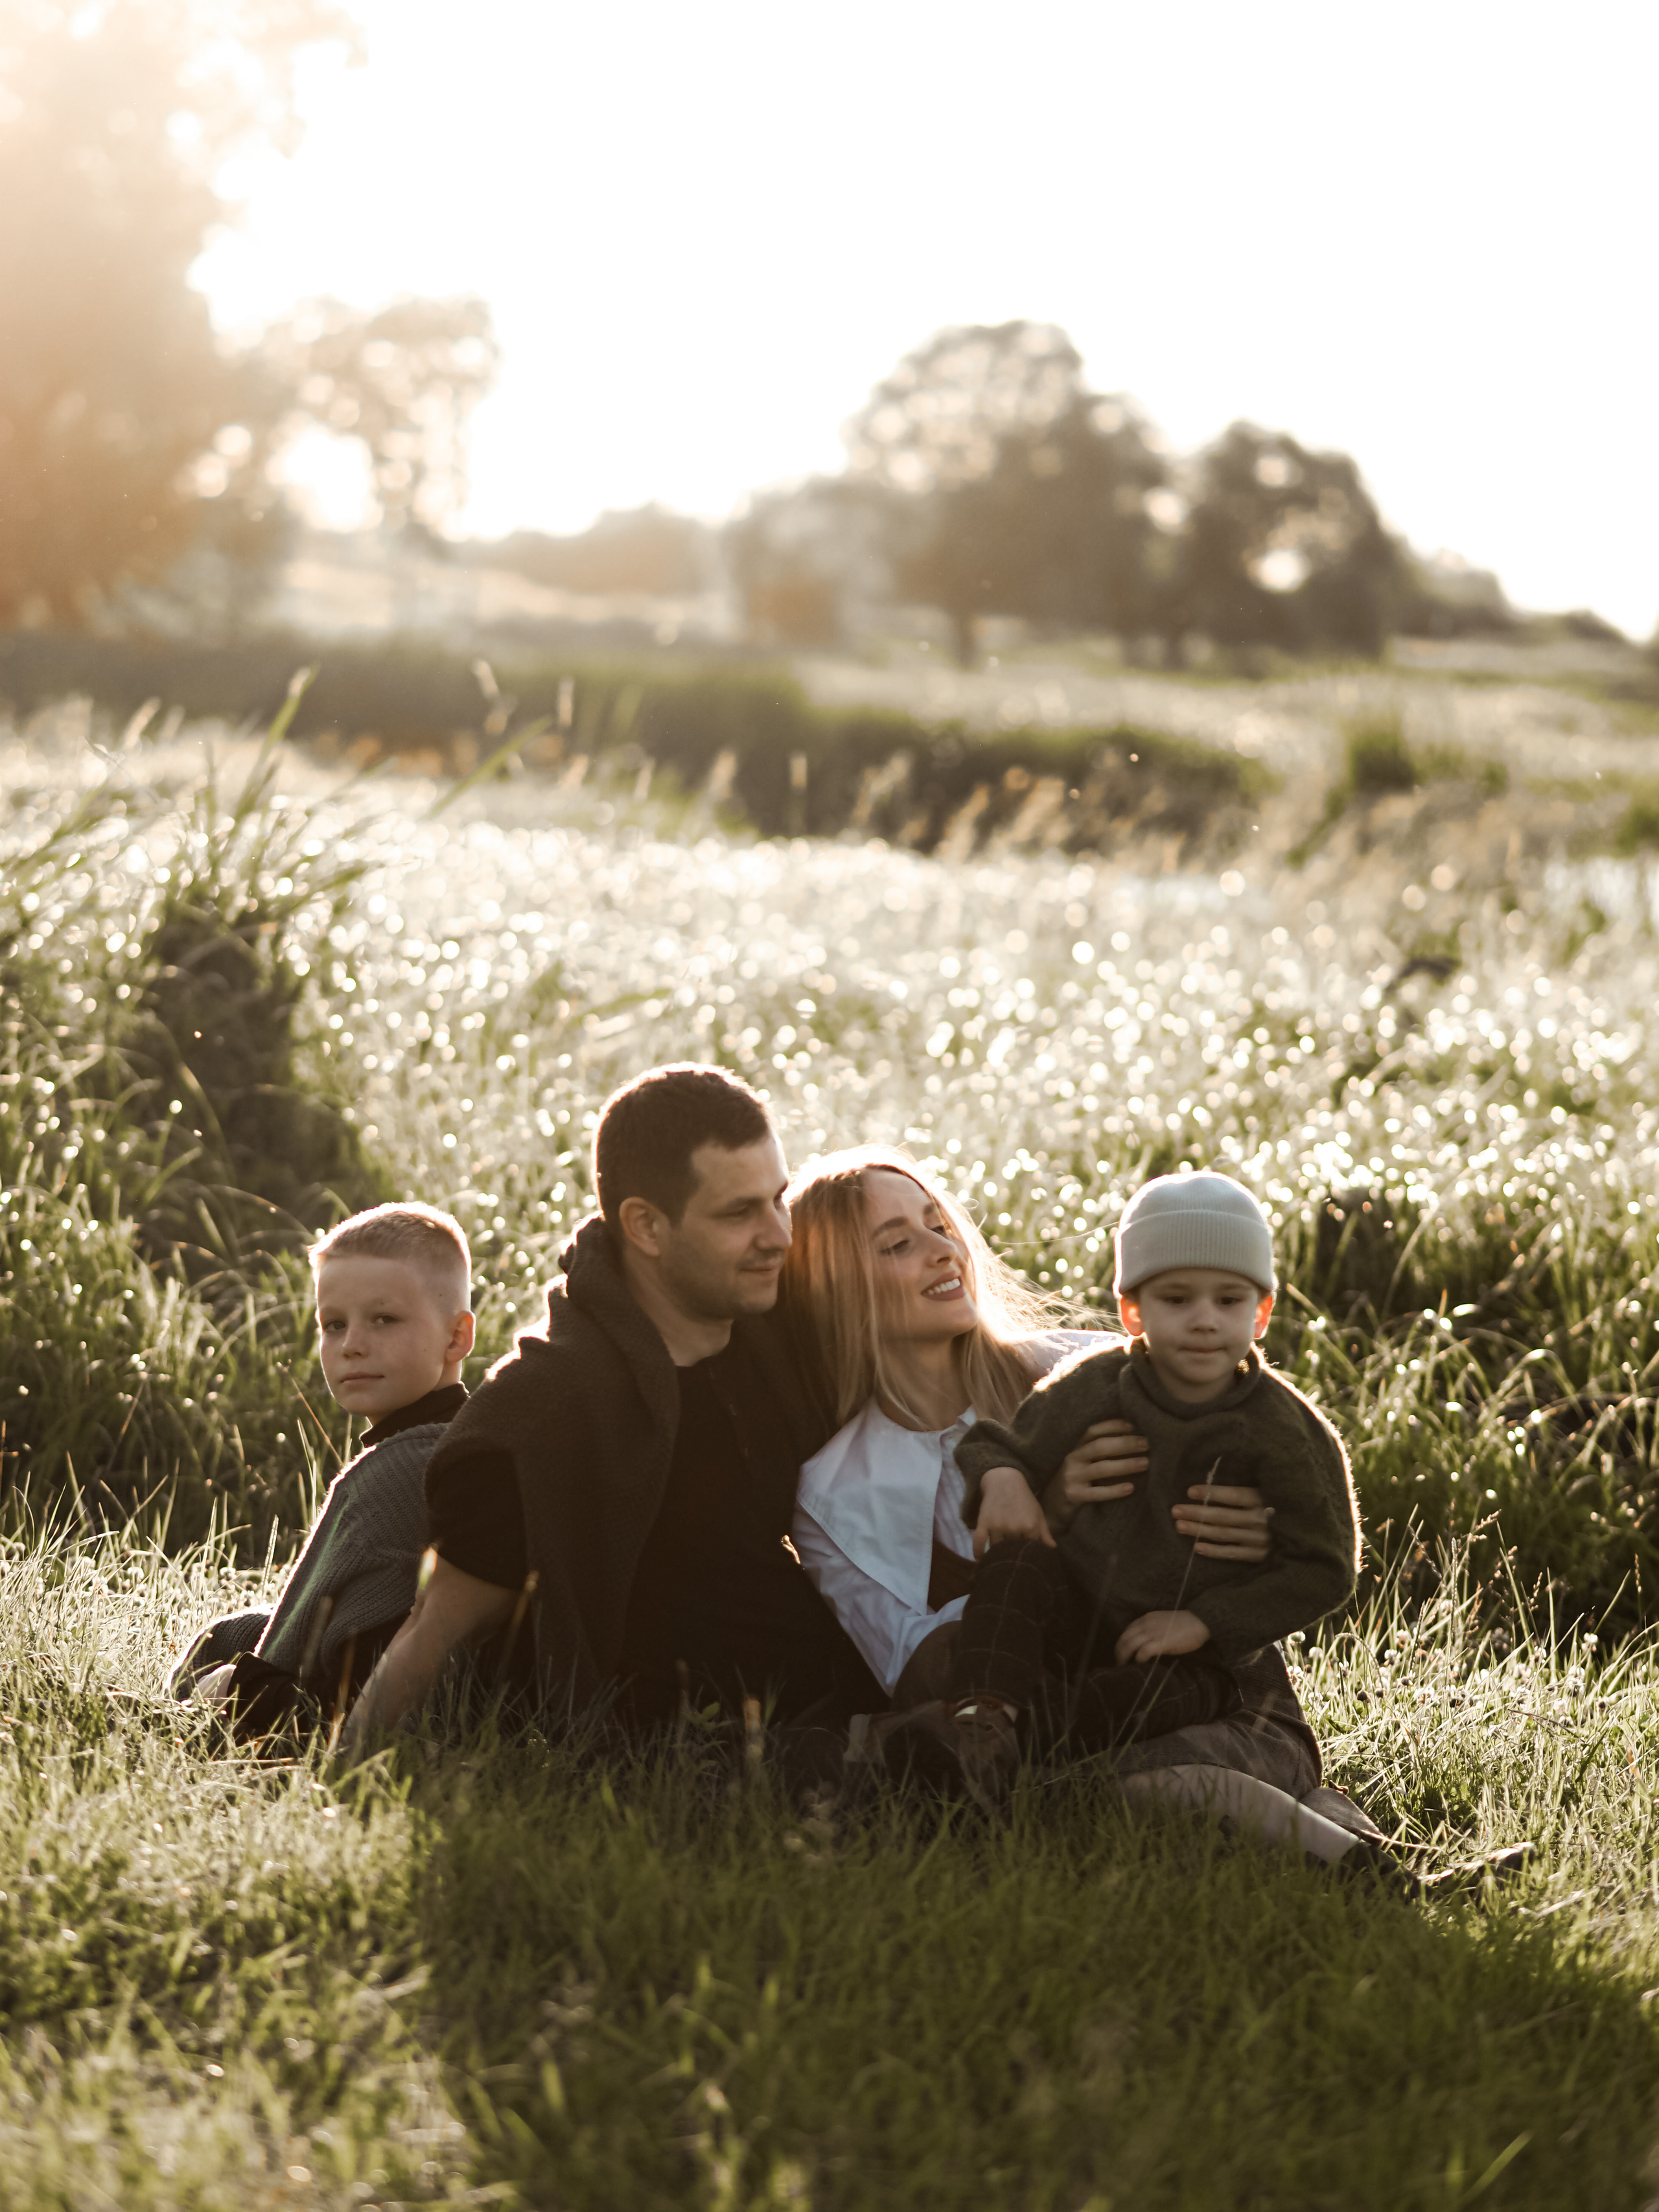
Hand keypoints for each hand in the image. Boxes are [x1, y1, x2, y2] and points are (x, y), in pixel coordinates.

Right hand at [972, 1465, 1054, 1558]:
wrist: (1005, 1480)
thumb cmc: (1024, 1499)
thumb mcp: (1038, 1514)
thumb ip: (1045, 1533)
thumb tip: (1053, 1549)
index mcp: (1029, 1527)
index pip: (1029, 1549)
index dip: (1028, 1553)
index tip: (1026, 1556)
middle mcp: (1013, 1528)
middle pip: (1012, 1550)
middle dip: (1012, 1554)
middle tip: (1012, 1557)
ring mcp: (997, 1526)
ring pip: (996, 1548)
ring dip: (997, 1554)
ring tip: (998, 1559)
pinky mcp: (983, 1522)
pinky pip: (979, 1541)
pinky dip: (978, 1551)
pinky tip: (978, 1559)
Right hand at [1038, 1418, 1149, 1534]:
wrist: (1050, 1509)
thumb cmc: (1074, 1483)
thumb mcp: (1082, 1465)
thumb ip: (1099, 1455)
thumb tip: (1133, 1444)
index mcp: (1076, 1449)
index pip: (1093, 1431)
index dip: (1112, 1426)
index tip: (1133, 1425)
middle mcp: (1072, 1460)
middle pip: (1099, 1446)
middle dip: (1124, 1443)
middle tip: (1146, 1443)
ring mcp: (1072, 1478)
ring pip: (1100, 1468)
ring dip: (1125, 1464)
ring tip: (1145, 1463)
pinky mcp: (1073, 1496)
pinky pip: (1096, 1493)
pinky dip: (1114, 1490)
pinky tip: (1131, 1488)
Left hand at [1115, 1610, 1211, 1665]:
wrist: (1199, 1622)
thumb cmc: (1184, 1624)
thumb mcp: (1162, 1623)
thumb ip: (1152, 1630)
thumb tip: (1146, 1645)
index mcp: (1146, 1619)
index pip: (1127, 1630)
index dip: (1122, 1642)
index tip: (1121, 1652)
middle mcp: (1145, 1624)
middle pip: (1124, 1638)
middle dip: (1118, 1651)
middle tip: (1118, 1662)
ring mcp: (1152, 1633)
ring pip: (1129, 1645)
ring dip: (1124, 1657)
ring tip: (1123, 1667)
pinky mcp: (1160, 1642)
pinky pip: (1143, 1652)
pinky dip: (1138, 1659)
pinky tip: (1139, 1665)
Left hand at [1171, 1480, 1272, 1561]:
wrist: (1302, 1532)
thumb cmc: (1276, 1504)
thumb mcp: (1267, 1490)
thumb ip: (1246, 1487)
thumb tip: (1214, 1474)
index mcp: (1264, 1500)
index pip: (1234, 1496)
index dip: (1211, 1493)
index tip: (1189, 1491)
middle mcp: (1261, 1520)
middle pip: (1223, 1516)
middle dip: (1197, 1513)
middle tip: (1175, 1510)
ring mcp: (1260, 1540)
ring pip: (1224, 1534)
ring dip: (1199, 1530)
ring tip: (1179, 1525)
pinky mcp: (1259, 1555)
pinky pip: (1232, 1554)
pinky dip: (1214, 1551)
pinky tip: (1196, 1546)